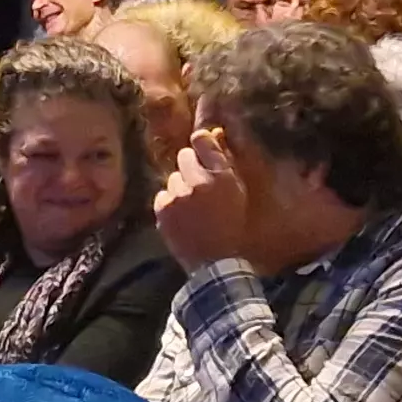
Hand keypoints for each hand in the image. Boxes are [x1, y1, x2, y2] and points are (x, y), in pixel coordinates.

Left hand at [155, 127, 252, 271]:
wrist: (216, 263)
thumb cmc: (232, 228)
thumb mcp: (238, 194)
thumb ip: (225, 166)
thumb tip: (213, 137)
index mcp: (222, 176)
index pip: (202, 140)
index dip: (201, 143)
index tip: (201, 150)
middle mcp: (199, 181)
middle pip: (184, 156)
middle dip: (190, 167)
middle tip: (197, 184)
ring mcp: (178, 195)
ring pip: (173, 178)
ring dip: (180, 187)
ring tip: (190, 207)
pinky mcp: (163, 209)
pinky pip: (162, 195)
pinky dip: (169, 203)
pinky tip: (180, 217)